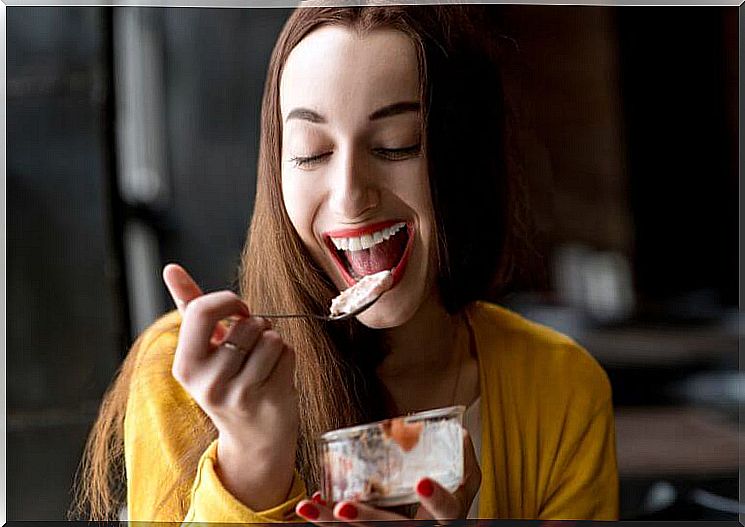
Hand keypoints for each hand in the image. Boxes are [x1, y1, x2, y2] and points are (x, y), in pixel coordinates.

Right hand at [163, 263, 298, 510]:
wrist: (253, 439)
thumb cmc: (229, 382)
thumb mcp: (204, 349)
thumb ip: (189, 306)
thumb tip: (170, 268)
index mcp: (185, 365)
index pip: (203, 311)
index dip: (230, 302)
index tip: (239, 311)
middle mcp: (206, 382)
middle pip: (246, 323)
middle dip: (258, 325)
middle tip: (252, 347)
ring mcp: (237, 393)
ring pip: (270, 337)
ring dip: (274, 342)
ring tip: (263, 363)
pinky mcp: (267, 399)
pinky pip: (287, 353)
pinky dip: (287, 357)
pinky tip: (275, 376)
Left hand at [296, 430, 480, 523]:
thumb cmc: (451, 505)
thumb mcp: (466, 483)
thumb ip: (462, 458)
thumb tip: (459, 430)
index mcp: (448, 518)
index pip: (447, 511)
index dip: (435, 499)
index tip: (422, 482)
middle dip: (367, 519)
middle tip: (343, 507)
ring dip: (331, 524)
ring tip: (309, 506)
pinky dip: (327, 521)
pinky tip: (312, 504)